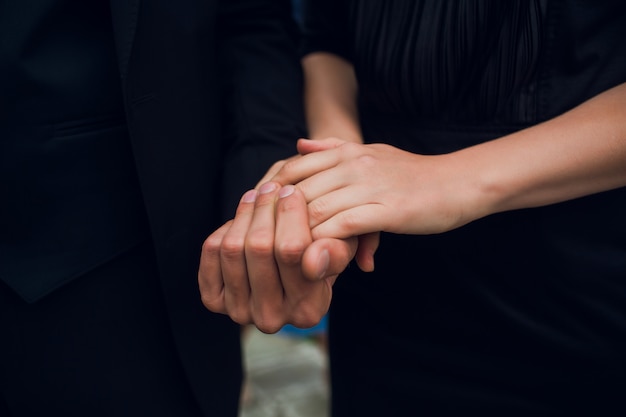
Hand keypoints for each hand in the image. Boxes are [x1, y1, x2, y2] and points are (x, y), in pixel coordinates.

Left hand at [198, 182, 356, 333]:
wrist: (288, 278)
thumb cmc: (319, 259)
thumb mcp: (339, 252)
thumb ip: (334, 251)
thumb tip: (314, 256)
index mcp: (307, 311)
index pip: (291, 250)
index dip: (289, 213)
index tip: (291, 190)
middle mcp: (272, 318)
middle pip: (259, 248)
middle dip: (265, 208)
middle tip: (272, 188)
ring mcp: (239, 312)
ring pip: (233, 249)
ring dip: (245, 214)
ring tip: (257, 195)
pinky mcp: (215, 301)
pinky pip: (212, 254)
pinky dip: (225, 229)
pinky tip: (242, 219)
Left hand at [271, 138, 479, 238]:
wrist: (458, 183)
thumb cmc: (412, 173)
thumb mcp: (370, 152)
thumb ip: (333, 148)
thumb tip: (298, 145)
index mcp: (346, 151)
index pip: (291, 168)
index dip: (270, 194)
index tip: (261, 220)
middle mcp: (353, 164)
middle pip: (297, 191)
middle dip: (278, 220)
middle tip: (265, 245)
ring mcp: (370, 186)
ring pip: (315, 210)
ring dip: (298, 236)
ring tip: (285, 257)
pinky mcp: (387, 210)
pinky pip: (343, 226)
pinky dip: (324, 243)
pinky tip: (316, 258)